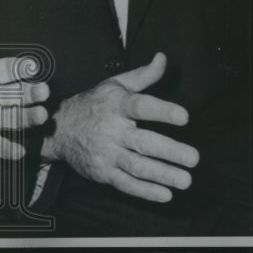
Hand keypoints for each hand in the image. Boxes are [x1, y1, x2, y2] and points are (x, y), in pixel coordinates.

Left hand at [0, 8, 49, 159]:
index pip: (7, 69)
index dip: (20, 67)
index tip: (31, 65)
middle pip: (19, 93)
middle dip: (33, 92)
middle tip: (43, 90)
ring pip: (15, 118)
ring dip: (29, 117)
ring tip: (40, 115)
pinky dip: (10, 149)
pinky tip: (19, 151)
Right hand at [41, 53, 199, 202]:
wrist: (59, 129)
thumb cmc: (93, 104)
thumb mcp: (115, 84)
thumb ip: (143, 75)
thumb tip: (163, 58)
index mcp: (116, 105)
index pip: (140, 107)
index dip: (162, 111)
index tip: (184, 117)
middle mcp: (111, 130)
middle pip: (143, 142)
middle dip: (170, 151)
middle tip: (193, 158)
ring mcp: (106, 153)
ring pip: (137, 166)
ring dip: (162, 175)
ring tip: (186, 180)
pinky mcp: (102, 172)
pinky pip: (125, 184)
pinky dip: (145, 191)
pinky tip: (166, 195)